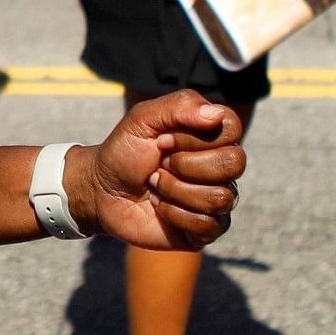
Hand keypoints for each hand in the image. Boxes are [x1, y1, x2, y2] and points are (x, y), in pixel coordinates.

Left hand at [64, 92, 244, 250]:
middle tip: (160, 164)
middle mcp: (221, 167)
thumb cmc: (125, 151)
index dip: (192, 137)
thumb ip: (180, 106)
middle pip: (233, 163)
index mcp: (212, 135)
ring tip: (156, 185)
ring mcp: (217, 198)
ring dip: (175, 190)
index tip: (161, 140)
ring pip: (220, 197)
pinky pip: (207, 224)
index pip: (231, 128)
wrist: (102, 190)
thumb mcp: (143, 118)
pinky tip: (160, 207)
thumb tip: (215, 116)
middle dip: (185, 165)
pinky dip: (174, 214)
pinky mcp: (207, 229)